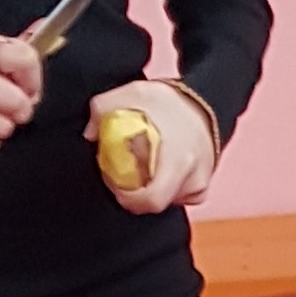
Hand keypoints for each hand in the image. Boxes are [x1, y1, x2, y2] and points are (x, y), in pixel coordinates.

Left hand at [87, 78, 217, 212]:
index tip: (115, 182)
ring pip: (167, 201)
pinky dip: (168, 191)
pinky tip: (160, 172)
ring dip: (152, 190)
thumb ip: (103, 110)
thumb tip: (89, 134)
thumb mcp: (132, 92)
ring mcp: (200, 184)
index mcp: (177, 160)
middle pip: (156, 203)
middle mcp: (193, 176)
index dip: (128, 198)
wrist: (206, 99)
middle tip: (125, 177)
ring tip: (144, 168)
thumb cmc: (168, 99)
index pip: (151, 200)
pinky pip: (180, 198)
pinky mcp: (203, 187)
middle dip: (136, 195)